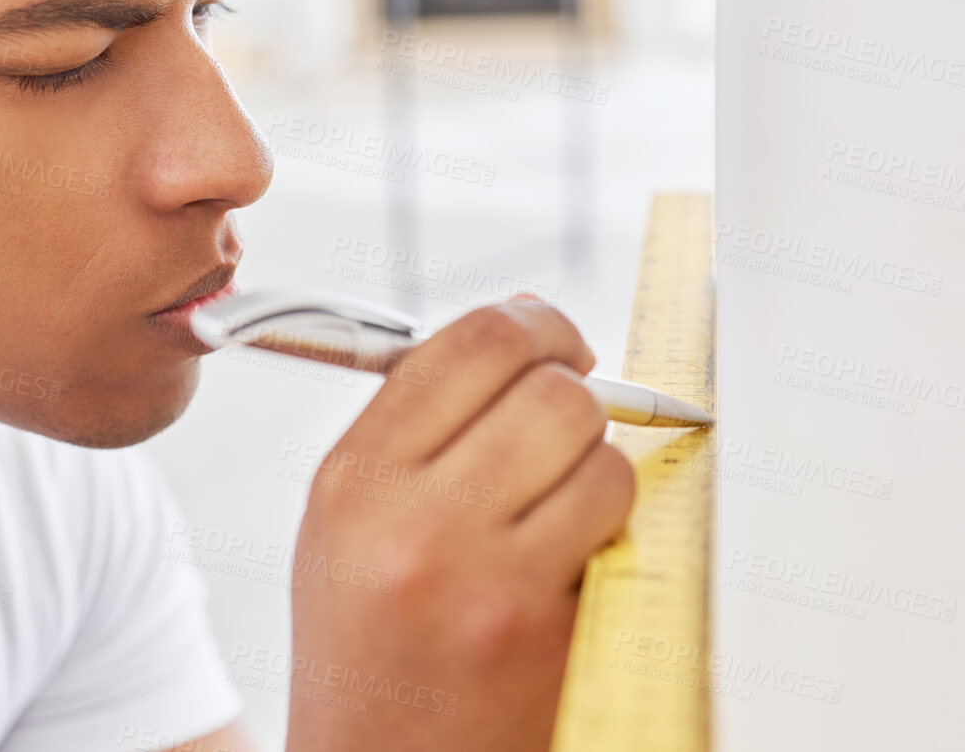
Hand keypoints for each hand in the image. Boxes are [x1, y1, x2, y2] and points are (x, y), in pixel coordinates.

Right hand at [285, 298, 636, 751]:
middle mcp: (415, 527)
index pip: (475, 343)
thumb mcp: (346, 521)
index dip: (536, 323)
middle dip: (576, 390)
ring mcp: (489, 586)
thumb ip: (416, 423)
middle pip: (553, 390)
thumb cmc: (367, 641)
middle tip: (570, 411)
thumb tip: (523, 333)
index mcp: (354, 481)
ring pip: (602, 457)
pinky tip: (568, 558)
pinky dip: (609, 529)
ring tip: (560, 499)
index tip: (553, 341)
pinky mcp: (549, 638)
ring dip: (598, 465)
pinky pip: (618, 530)